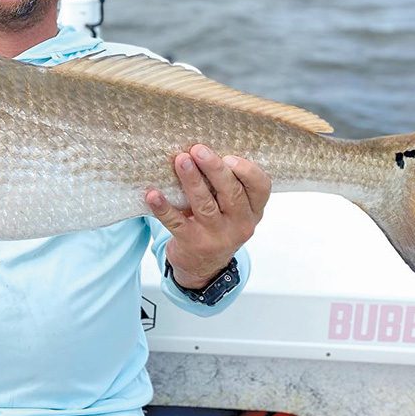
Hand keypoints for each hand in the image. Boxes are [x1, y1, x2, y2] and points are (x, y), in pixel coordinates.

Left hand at [145, 145, 270, 289]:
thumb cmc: (217, 223)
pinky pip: (176, 222)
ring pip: (204, 205)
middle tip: (198, 149)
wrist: (202, 266)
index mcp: (253, 210)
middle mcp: (240, 224)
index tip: (228, 156)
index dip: (247, 170)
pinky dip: (163, 207)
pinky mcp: (192, 243)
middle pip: (231, 193)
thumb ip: (228, 185)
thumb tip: (202, 149)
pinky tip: (153, 194)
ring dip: (192, 181)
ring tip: (180, 160)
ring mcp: (216, 236)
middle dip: (214, 169)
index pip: (261, 187)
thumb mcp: (232, 209)